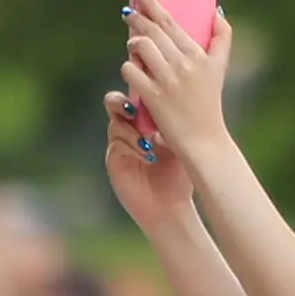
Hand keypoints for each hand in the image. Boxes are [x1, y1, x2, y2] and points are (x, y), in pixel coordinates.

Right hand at [104, 90, 195, 228]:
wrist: (172, 207)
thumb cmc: (179, 174)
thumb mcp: (179, 142)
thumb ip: (173, 119)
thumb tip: (180, 90)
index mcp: (144, 120)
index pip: (134, 96)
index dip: (138, 89)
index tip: (148, 89)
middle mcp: (128, 130)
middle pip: (114, 104)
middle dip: (122, 102)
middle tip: (134, 108)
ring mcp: (119, 146)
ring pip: (115, 125)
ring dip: (132, 129)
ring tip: (150, 140)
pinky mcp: (114, 163)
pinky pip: (117, 146)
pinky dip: (132, 147)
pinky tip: (149, 156)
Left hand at [121, 0, 233, 160]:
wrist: (203, 139)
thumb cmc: (209, 102)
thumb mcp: (220, 68)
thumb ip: (223, 37)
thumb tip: (217, 11)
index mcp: (197, 54)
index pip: (170, 22)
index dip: (153, 5)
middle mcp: (183, 64)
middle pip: (152, 31)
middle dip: (137, 18)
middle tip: (129, 13)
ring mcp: (167, 80)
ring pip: (140, 47)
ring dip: (133, 44)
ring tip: (134, 45)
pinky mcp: (153, 96)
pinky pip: (130, 70)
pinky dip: (129, 67)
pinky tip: (132, 68)